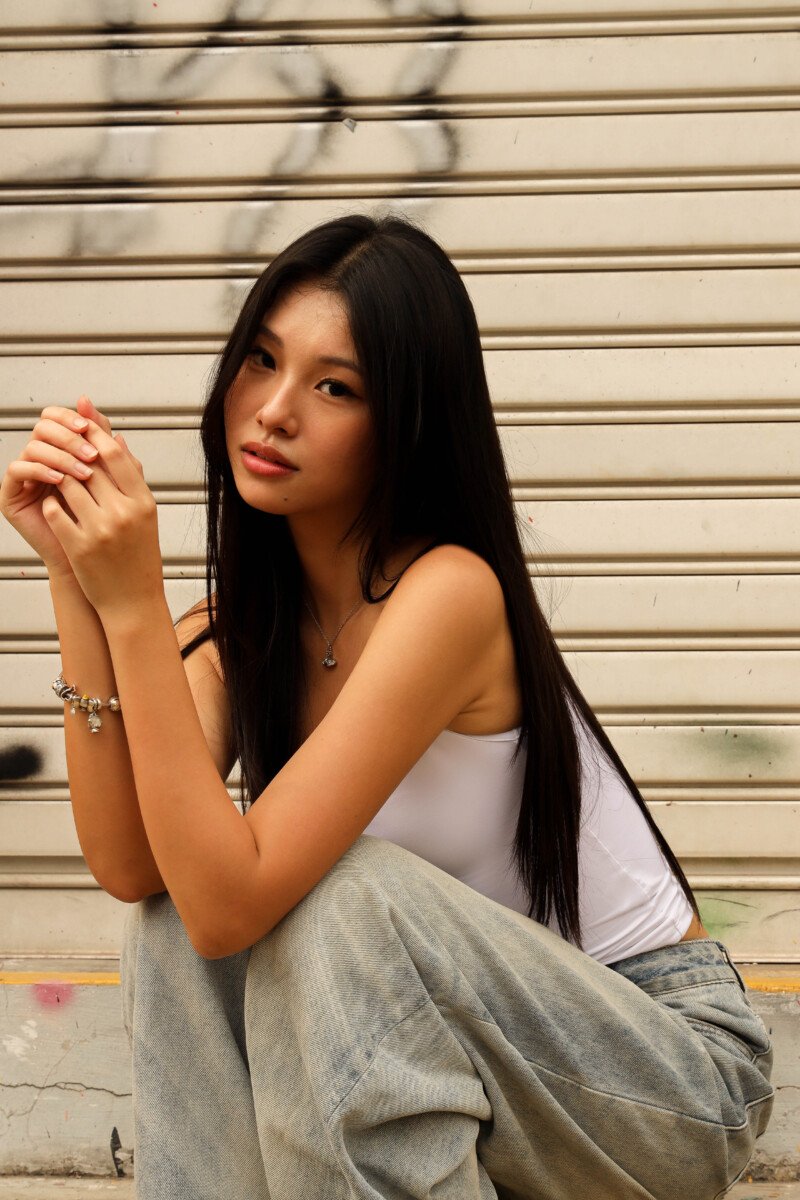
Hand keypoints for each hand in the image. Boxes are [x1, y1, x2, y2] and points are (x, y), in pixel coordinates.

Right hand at [0, 396, 114, 582]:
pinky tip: (60, 480)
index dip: (73, 418)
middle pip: (45, 427)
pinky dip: (40, 470)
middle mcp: (42, 459)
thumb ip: (108, 450)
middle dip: (70, 437)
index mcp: (63, 451)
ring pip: (34, 446)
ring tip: (83, 472)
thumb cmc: (104, 524)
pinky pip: (17, 469)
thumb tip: (100, 413)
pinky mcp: (11, 494)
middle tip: (91, 454)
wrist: (93, 562)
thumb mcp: (112, 482)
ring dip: (60, 455)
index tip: (91, 428)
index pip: (60, 418)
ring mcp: (26, 476)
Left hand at [41, 411, 164, 621]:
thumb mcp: (144, 515)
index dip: (95, 435)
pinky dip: (52, 504)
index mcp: (143, 502)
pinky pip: (55, 511)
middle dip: (73, 452)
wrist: (132, 601)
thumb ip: (130, 478)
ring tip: (58, 478)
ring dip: (60, 478)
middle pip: (90, 466)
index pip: (114, 455)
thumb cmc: (138, 557)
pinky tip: (56, 506)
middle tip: (62, 444)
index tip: (81, 424)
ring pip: (68, 485)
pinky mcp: (78, 546)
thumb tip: (116, 439)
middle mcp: (123, 513)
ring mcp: (100, 530)